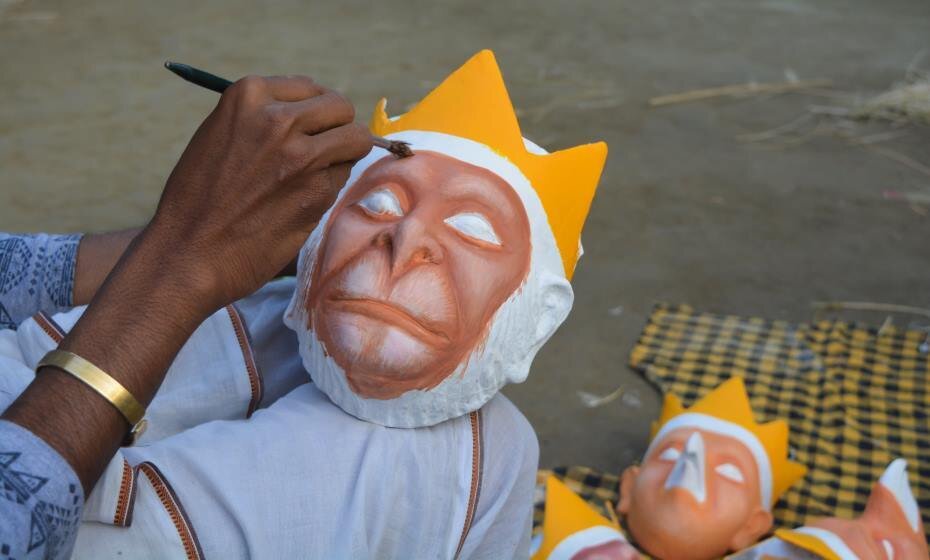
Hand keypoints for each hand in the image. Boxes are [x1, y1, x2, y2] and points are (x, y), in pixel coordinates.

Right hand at [145, 75, 372, 313]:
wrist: (188, 252)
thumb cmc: (198, 198)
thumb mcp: (220, 134)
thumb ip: (262, 118)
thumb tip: (312, 115)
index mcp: (249, 94)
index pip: (310, 89)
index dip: (312, 113)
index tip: (305, 130)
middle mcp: (279, 119)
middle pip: (340, 107)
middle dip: (337, 128)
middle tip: (322, 150)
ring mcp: (302, 155)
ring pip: (355, 139)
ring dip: (342, 156)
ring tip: (310, 176)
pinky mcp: (318, 191)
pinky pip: (342, 177)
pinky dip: (329, 187)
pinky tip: (298, 201)